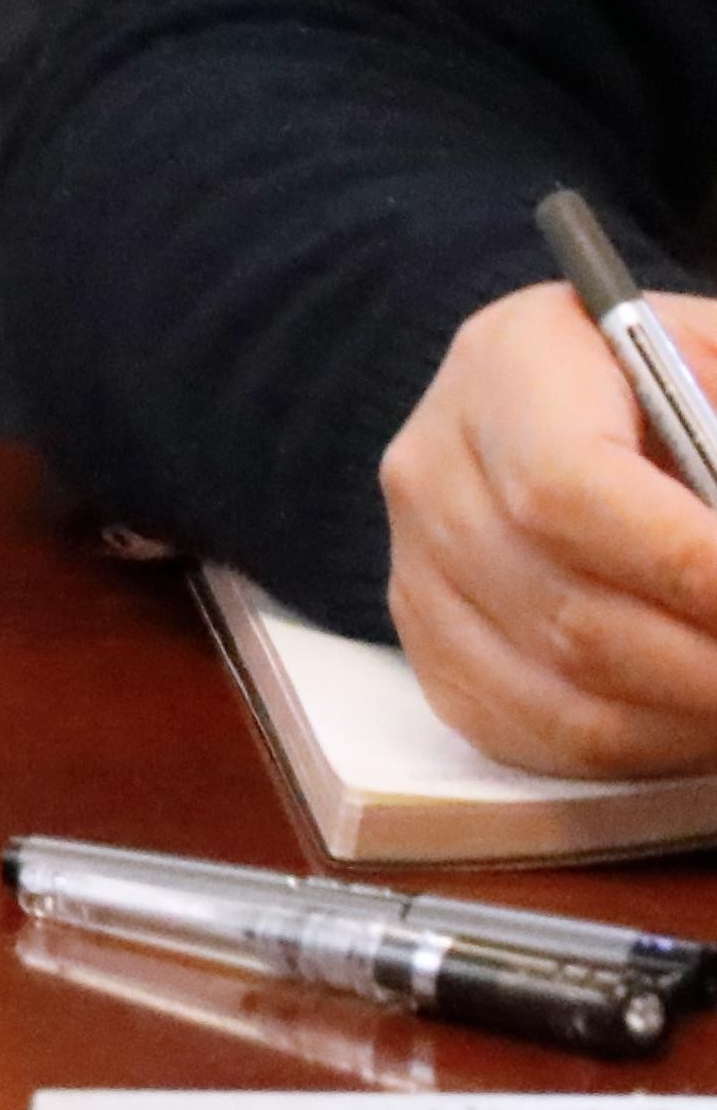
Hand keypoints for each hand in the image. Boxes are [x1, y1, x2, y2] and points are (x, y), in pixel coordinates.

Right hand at [379, 280, 716, 774]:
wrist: (580, 404)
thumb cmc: (682, 389)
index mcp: (511, 365)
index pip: (568, 488)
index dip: (689, 568)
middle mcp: (437, 467)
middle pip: (570, 611)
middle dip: (711, 663)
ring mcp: (421, 565)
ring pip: (561, 686)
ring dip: (692, 714)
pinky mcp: (435, 646)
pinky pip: (538, 731)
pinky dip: (647, 745)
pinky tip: (704, 713)